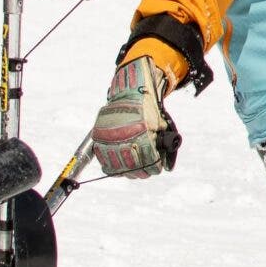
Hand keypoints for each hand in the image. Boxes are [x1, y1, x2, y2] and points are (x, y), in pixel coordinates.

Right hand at [92, 54, 180, 177]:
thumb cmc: (148, 110)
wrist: (130, 93)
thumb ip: (164, 145)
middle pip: (133, 167)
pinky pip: (103, 159)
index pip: (150, 161)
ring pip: (117, 167)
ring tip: (132, 171)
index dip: (155, 168)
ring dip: (126, 172)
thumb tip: (166, 166)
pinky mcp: (99, 137)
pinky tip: (118, 167)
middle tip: (145, 173)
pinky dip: (111, 166)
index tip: (156, 169)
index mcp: (143, 133)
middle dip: (142, 172)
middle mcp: (125, 137)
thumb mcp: (161, 125)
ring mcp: (110, 137)